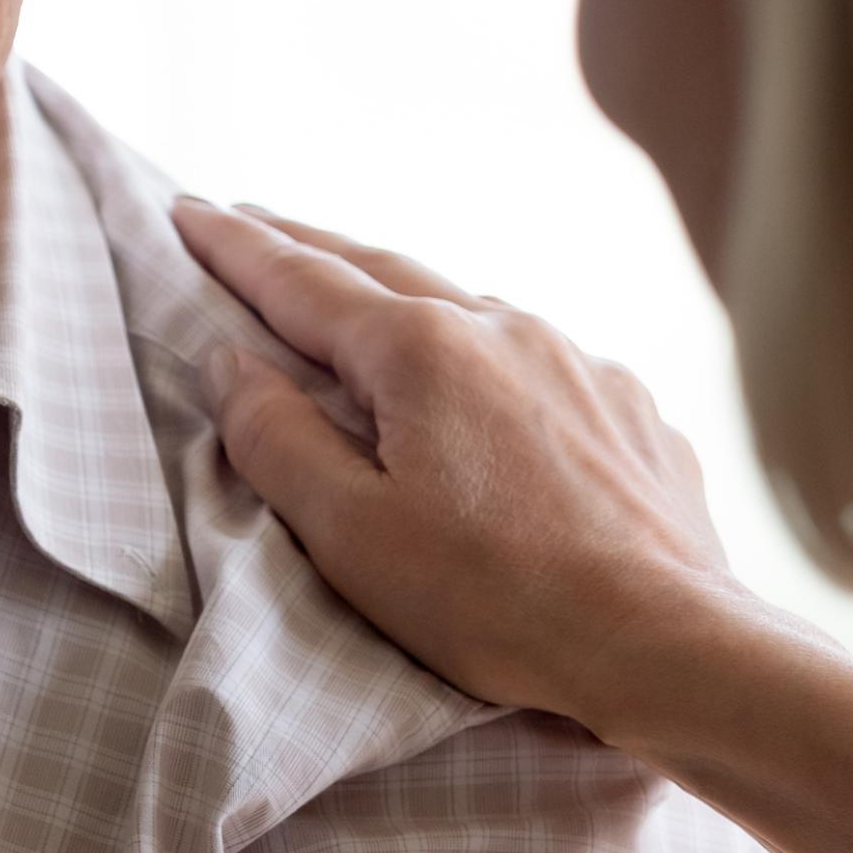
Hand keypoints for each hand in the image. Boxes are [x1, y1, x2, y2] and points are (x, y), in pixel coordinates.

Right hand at [173, 197, 750, 734]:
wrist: (666, 641)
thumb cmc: (496, 600)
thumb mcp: (351, 534)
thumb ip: (277, 438)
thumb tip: (232, 361)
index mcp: (420, 350)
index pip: (301, 281)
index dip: (235, 247)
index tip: (187, 210)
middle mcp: (502, 328)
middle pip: (382, 268)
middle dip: (310, 247)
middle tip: (255, 222)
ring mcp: (578, 361)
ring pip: (468, 310)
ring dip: (403, 300)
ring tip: (365, 305)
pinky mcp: (630, 408)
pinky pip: (538, 363)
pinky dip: (486, 360)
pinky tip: (486, 392)